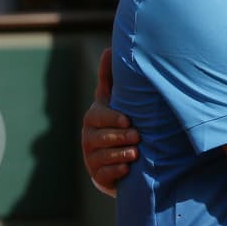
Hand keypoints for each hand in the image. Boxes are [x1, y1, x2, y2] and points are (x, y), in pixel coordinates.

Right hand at [81, 48, 139, 196]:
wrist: (123, 155)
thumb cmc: (120, 123)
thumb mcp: (115, 101)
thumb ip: (110, 79)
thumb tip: (108, 48)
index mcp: (94, 118)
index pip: (97, 116)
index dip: (111, 118)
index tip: (127, 119)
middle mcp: (89, 138)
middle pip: (99, 137)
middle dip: (119, 137)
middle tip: (137, 136)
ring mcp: (92, 158)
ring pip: (102, 156)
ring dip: (120, 154)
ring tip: (135, 153)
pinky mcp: (98, 177)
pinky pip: (103, 175)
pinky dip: (116, 171)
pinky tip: (127, 169)